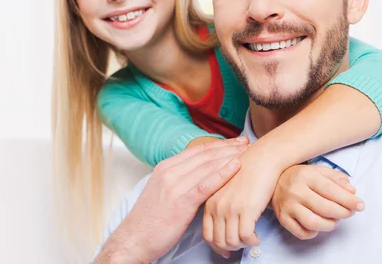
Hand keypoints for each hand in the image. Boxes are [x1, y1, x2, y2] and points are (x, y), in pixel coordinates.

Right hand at [94, 136, 248, 263]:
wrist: (134, 239)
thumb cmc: (150, 220)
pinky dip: (223, 173)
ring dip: (230, 156)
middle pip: (205, 154)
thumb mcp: (162, 191)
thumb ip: (178, 179)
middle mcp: (169, 172)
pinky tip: (236, 167)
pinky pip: (206, 184)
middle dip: (228, 146)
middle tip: (246, 142)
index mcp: (164, 167)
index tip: (234, 141)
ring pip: (208, 165)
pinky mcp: (181, 201)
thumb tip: (197, 173)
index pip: (196, 150)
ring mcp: (174, 185)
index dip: (218, 144)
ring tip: (247, 151)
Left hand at [202, 140, 277, 256]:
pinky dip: (252, 241)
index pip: (206, 234)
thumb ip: (221, 205)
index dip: (216, 246)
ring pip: (232, 241)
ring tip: (251, 240)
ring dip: (243, 245)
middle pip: (218, 241)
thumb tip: (226, 227)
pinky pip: (246, 237)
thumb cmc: (248, 172)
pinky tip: (257, 237)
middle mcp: (216, 206)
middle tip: (241, 247)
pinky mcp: (245, 209)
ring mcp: (230, 208)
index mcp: (209, 201)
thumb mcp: (227, 189)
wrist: (262, 158)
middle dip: (230, 248)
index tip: (226, 250)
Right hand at [272, 165, 364, 239]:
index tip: (360, 205)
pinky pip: (302, 233)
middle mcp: (296, 191)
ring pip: (314, 223)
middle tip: (349, 213)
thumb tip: (351, 191)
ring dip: (330, 225)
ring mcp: (288, 206)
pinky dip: (314, 233)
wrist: (271, 181)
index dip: (349, 200)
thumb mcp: (318, 171)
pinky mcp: (282, 218)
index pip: (332, 190)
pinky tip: (318, 225)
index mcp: (306, 176)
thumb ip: (336, 178)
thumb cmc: (300, 177)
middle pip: (325, 208)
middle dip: (343, 213)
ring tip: (334, 220)